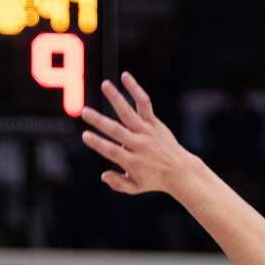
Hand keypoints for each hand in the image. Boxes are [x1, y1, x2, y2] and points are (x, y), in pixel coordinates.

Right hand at [80, 73, 192, 196]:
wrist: (179, 170)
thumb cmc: (154, 179)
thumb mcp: (135, 187)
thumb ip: (118, 183)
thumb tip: (103, 175)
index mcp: (132, 161)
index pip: (112, 151)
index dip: (98, 143)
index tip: (85, 135)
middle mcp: (139, 144)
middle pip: (116, 131)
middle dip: (99, 121)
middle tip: (84, 112)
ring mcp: (147, 132)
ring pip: (129, 113)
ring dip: (116, 98)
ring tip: (105, 84)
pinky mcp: (153, 122)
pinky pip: (144, 103)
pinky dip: (135, 89)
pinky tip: (125, 77)